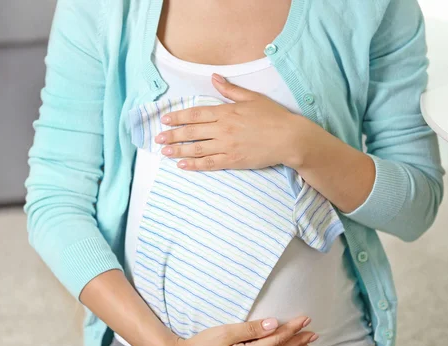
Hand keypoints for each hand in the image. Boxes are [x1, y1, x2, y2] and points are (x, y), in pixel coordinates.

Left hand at [155, 73, 317, 170]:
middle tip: (158, 139)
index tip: (165, 120)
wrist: (290, 138)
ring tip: (165, 152)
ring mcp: (227, 146)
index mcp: (226, 112)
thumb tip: (214, 78)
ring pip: (196, 149)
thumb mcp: (252, 98)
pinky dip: (194, 165)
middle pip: (191, 132)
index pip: (196, 114)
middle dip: (172, 135)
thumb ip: (230, 90)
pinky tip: (182, 166)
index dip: (178, 117)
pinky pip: (209, 163)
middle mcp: (223, 129)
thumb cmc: (274, 117)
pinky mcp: (233, 160)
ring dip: (178, 151)